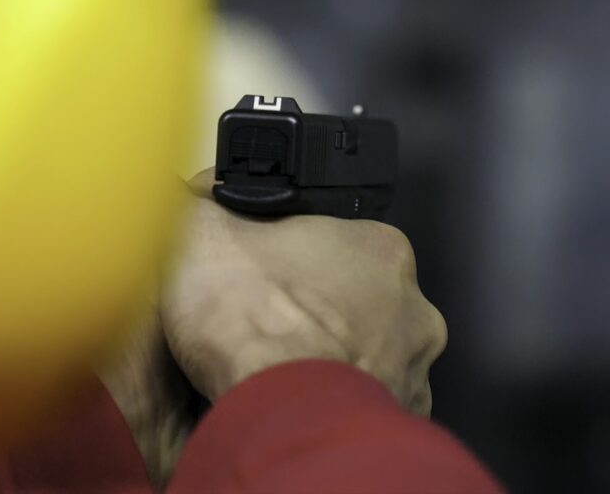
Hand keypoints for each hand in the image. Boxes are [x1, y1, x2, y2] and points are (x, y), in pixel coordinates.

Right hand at [161, 169, 446, 414]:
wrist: (277, 411)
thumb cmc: (254, 322)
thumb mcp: (203, 234)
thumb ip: (205, 204)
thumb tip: (195, 194)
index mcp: (381, 249)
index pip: (342, 245)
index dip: (297, 263)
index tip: (267, 282)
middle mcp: (414, 306)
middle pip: (362, 303)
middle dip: (322, 316)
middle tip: (273, 331)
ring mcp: (414, 364)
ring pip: (370, 358)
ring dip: (335, 363)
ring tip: (284, 374)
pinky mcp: (406, 415)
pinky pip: (370, 408)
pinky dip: (340, 406)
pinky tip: (303, 407)